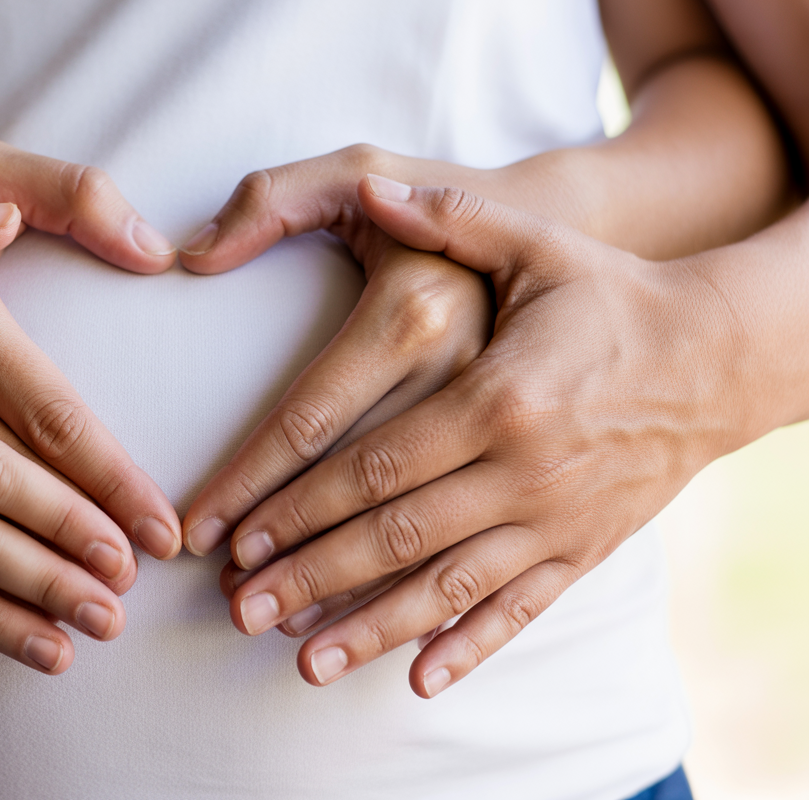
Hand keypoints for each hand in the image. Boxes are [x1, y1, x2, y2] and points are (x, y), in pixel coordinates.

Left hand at [206, 175, 748, 695]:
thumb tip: (371, 189)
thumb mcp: (537, 243)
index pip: (372, 463)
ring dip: (368, 627)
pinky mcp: (584, 549)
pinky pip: (520, 611)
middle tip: (238, 609)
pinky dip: (469, 648)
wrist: (719, 355)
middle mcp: (522, 469)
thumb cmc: (613, 297)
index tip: (238, 536)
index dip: (298, 504)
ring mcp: (555, 518)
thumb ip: (449, 216)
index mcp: (496, 395)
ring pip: (446, 588)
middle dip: (308, 576)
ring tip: (300, 662)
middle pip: (393, 535)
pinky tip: (417, 681)